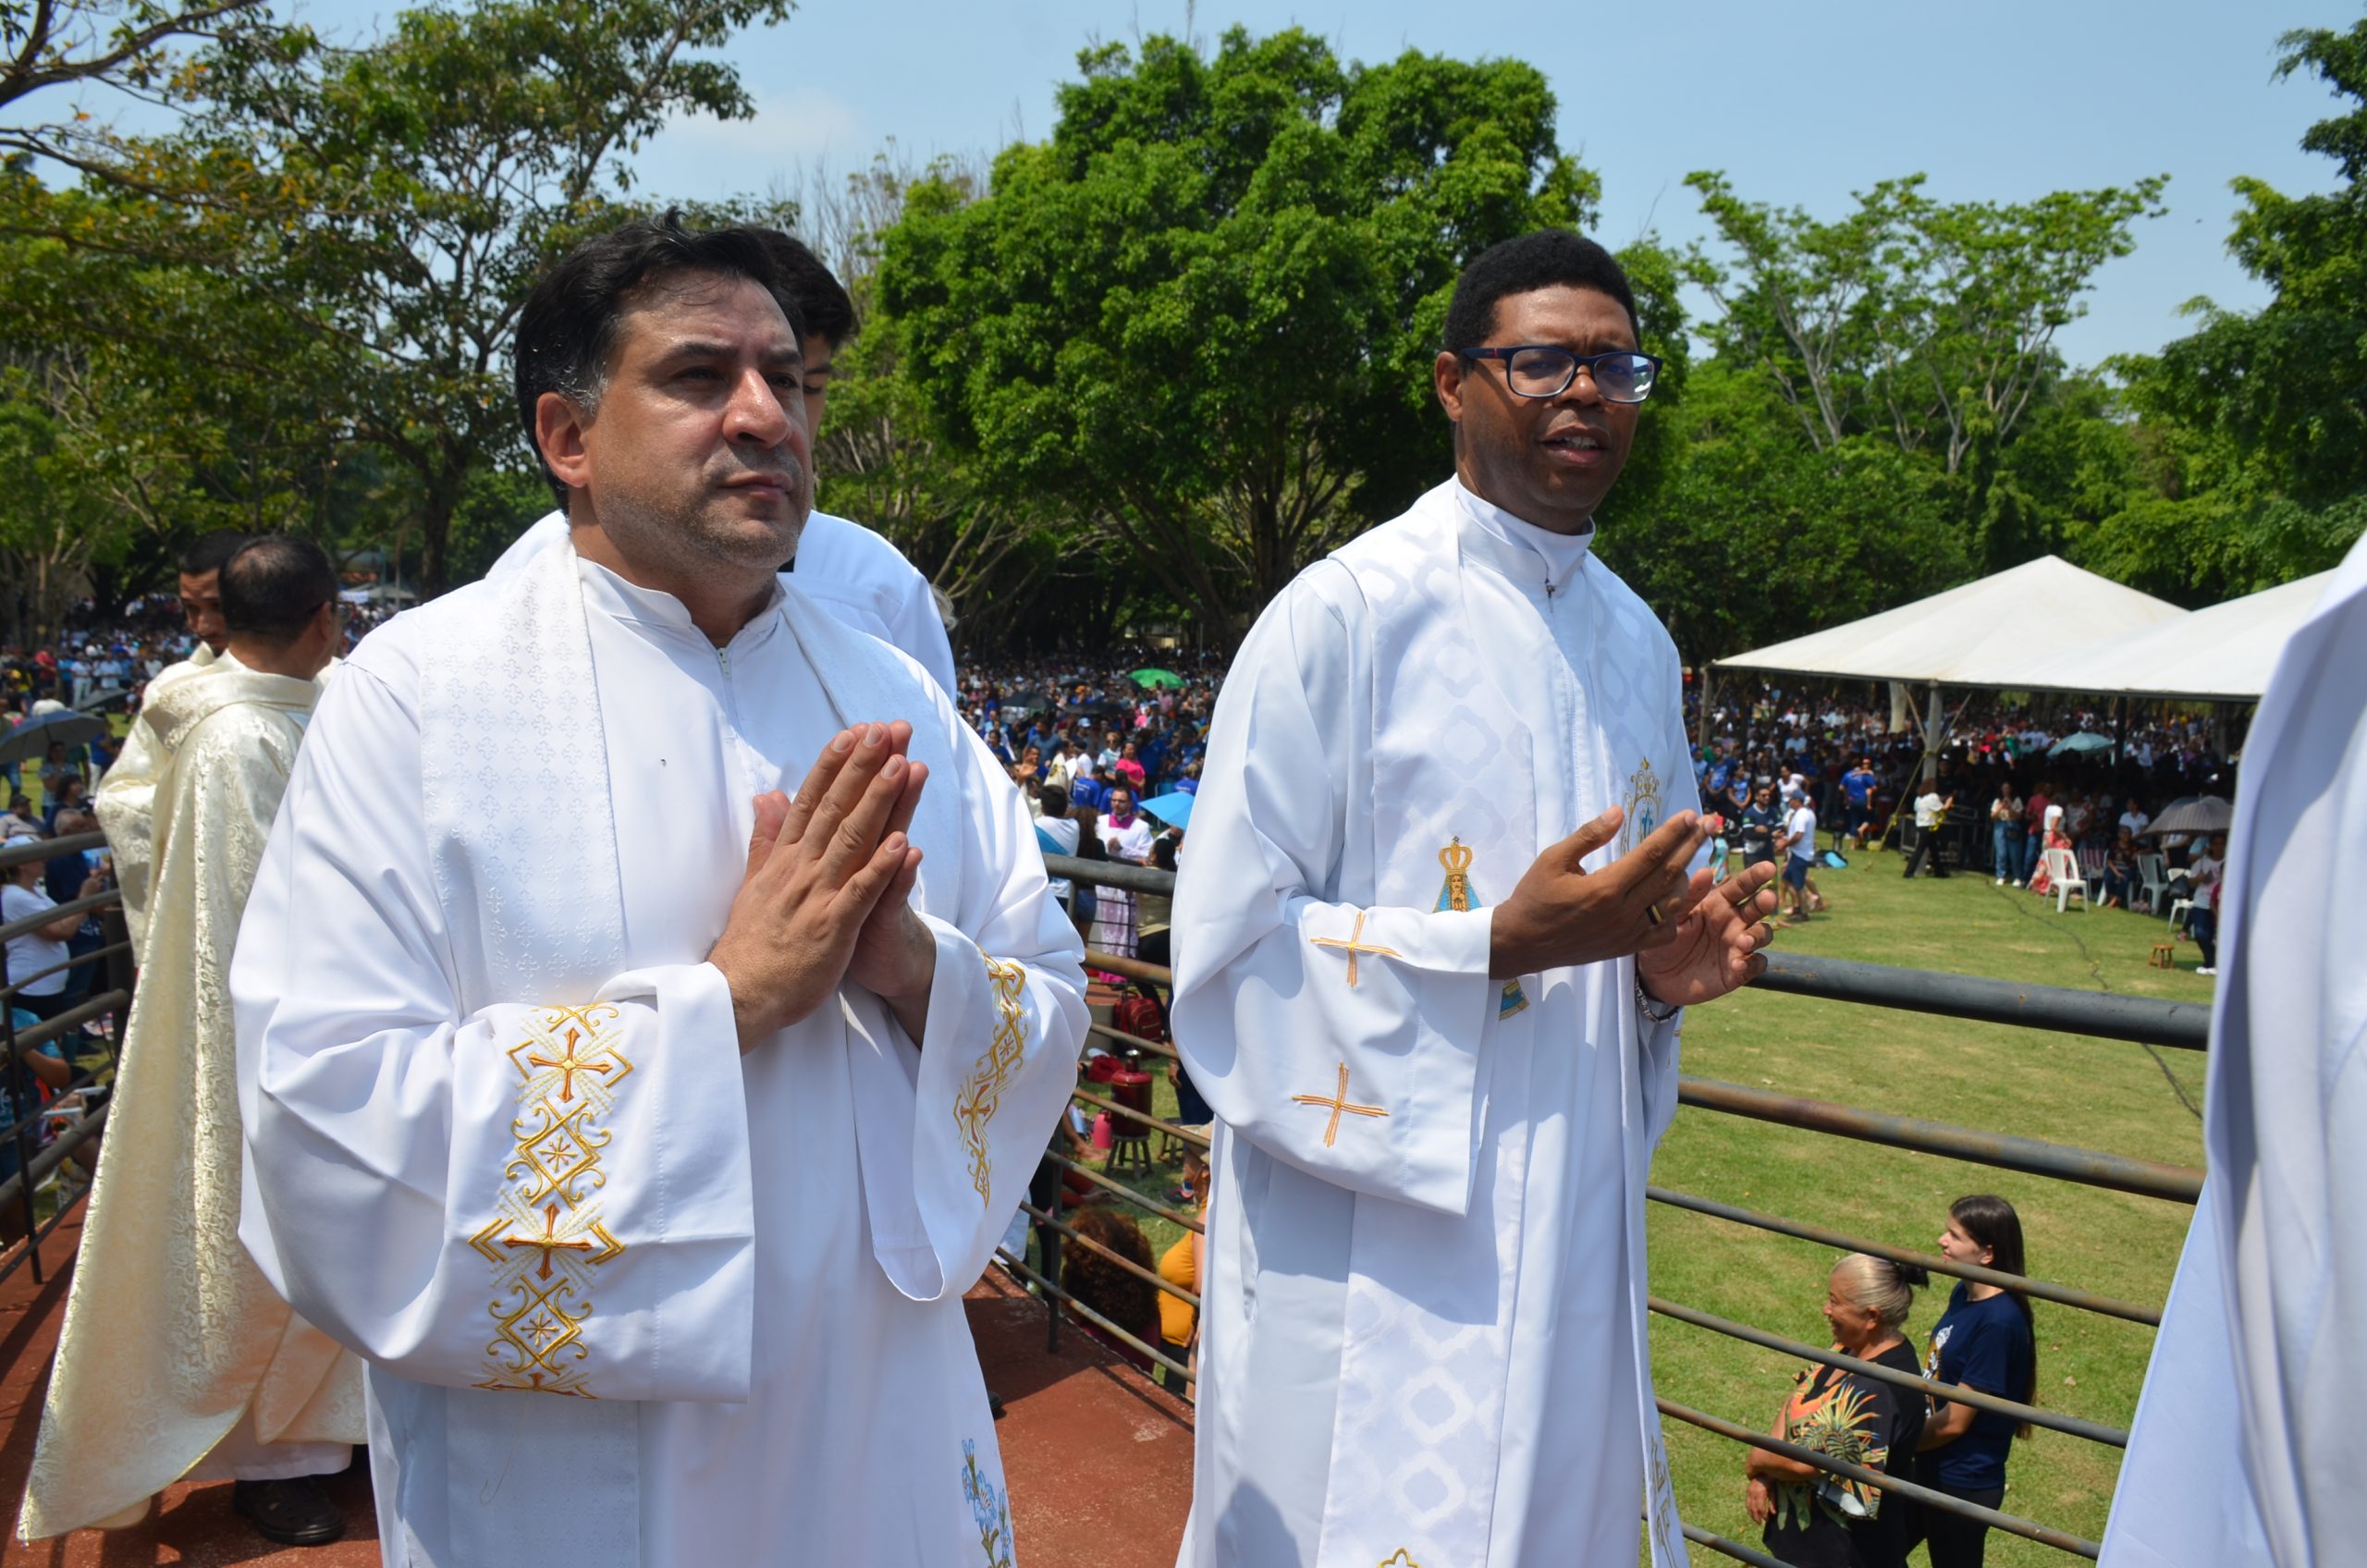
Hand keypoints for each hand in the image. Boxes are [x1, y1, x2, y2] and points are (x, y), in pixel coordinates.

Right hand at [707, 722, 926, 1051]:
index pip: (810, 801)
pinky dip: (882, 868)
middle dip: (862, 767)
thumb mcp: (754, 883)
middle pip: (835, 808)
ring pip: (852, 840)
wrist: (737, 995)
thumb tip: (767, 796)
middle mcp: (800, 869)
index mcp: (783, 859)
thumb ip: (766, 839)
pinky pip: (861, 893)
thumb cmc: (751, 944)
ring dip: (877, 801)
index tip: (853, 731)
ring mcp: (817, 896)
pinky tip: (903, 842)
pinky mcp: (832, 927)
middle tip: (887, 729)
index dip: (833, 765)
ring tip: (901, 766)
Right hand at [1488, 806, 1705, 979]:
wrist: (1523, 943)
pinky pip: (1664, 932)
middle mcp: (1623, 913)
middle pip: (1668, 875)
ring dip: (1690, 877)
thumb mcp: (1553, 859)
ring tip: (1698, 855)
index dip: (1673, 833)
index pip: (1650, 855)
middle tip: (1709, 826)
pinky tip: (1679, 896)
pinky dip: (1677, 914)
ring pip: (1673, 904)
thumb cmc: (1535, 896)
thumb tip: (1618, 812)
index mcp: (1604, 888)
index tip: (1689, 816)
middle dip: (1691, 846)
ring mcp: (1628, 934)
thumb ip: (1588, 836)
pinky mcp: (1627, 949)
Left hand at [1637, 858, 1780, 1007]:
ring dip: (1758, 935)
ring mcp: (1737, 946)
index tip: (1768, 867)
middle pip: (1758, 908)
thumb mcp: (1672, 917)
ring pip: (1763, 934)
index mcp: (1718, 904)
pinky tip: (1738, 965)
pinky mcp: (1738, 971)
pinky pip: (1756, 965)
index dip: (1755, 876)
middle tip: (1767, 898)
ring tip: (1742, 941)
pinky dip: (1752, 964)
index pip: (1740, 886)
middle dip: (1766, 901)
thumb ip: (1689, 897)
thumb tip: (1705, 871)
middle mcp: (1733, 922)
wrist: (1656, 977)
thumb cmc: (1664, 940)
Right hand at [1745, 1477, 1773, 1524]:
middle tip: (1759, 1523)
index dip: (1763, 1515)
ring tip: (1756, 1520)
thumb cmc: (1771, 1482)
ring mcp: (1749, 1491)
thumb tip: (1773, 1513)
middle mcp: (1752, 1492)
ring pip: (1748, 1506)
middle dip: (1756, 1516)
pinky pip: (1747, 1502)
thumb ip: (1773, 1502)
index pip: (1760, 1507)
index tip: (1767, 1520)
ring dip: (1751, 1514)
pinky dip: (1749, 1509)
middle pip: (1753, 1508)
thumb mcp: (1773, 1491)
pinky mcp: (1748, 1491)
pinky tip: (1752, 1513)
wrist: (1763, 1472)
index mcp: (1760, 1492)